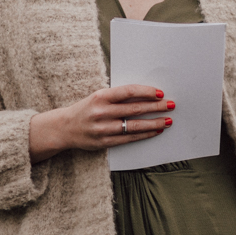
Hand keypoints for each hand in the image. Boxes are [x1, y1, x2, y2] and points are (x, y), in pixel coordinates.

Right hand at [29, 84, 173, 162]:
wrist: (65, 128)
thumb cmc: (86, 109)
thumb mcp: (98, 97)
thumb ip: (118, 97)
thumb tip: (146, 96)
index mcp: (100, 97)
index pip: (128, 92)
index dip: (146, 92)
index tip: (160, 93)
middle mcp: (101, 112)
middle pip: (135, 109)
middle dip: (156, 107)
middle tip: (170, 105)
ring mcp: (103, 129)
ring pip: (134, 126)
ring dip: (154, 123)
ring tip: (167, 120)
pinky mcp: (105, 142)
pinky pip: (129, 138)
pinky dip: (145, 134)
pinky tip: (155, 131)